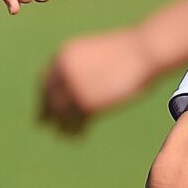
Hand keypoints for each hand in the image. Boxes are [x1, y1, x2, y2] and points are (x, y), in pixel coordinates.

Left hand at [38, 30, 155, 134]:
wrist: (145, 50)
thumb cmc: (128, 51)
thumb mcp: (97, 56)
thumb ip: (81, 69)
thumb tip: (72, 87)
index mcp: (64, 56)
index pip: (46, 82)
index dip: (43, 97)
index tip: (43, 108)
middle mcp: (64, 72)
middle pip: (50, 99)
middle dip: (46, 113)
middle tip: (42, 125)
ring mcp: (75, 88)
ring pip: (62, 113)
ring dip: (62, 126)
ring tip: (65, 136)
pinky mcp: (88, 103)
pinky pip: (77, 121)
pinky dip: (77, 131)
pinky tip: (79, 137)